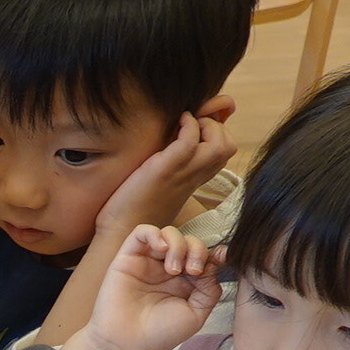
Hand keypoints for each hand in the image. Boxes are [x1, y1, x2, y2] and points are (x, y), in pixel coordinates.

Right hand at [79, 225, 219, 349]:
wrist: (126, 344)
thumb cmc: (158, 334)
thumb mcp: (196, 314)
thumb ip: (209, 289)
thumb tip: (215, 264)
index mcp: (185, 282)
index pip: (203, 256)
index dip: (214, 253)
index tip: (221, 258)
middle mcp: (167, 269)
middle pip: (190, 241)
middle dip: (197, 251)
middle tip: (193, 271)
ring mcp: (148, 262)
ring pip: (169, 233)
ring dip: (178, 245)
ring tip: (173, 269)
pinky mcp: (128, 258)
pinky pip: (141, 231)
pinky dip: (155, 233)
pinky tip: (161, 249)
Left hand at [96, 104, 235, 241]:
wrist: (121, 228)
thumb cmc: (136, 204)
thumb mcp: (163, 179)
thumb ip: (174, 162)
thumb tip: (174, 138)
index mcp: (196, 178)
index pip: (223, 152)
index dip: (217, 132)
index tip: (197, 126)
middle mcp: (195, 176)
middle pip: (229, 147)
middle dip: (217, 126)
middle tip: (193, 123)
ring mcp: (183, 173)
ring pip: (220, 145)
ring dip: (208, 125)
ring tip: (187, 122)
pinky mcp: (166, 170)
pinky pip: (190, 141)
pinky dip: (188, 124)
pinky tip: (177, 121)